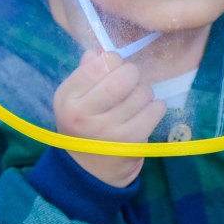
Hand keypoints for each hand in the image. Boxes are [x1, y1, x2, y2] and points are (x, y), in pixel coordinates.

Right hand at [53, 49, 165, 186]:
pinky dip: (156, 107)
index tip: (115, 67)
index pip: (99, 64)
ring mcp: (107, 130)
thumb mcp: (74, 101)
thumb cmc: (83, 127)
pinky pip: (154, 111)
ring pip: (141, 93)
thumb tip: (98, 52)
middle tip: (131, 79)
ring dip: (145, 92)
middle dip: (132, 73)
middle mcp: (83, 114)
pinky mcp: (130, 142)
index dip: (113, 61)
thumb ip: (84, 74)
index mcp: (67, 98)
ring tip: (137, 100)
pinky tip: (148, 111)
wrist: (88, 171)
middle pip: (122, 77)